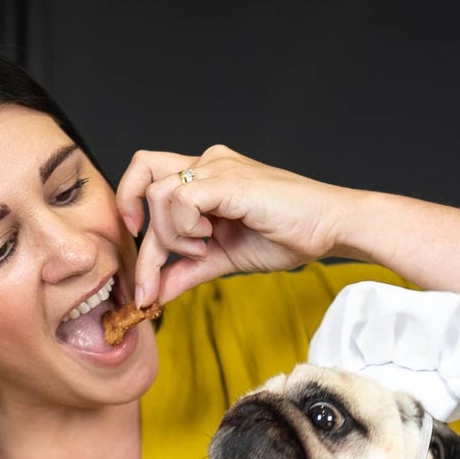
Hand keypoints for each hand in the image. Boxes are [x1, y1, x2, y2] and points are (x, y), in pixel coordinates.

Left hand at [117, 145, 356, 307]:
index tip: (135, 241)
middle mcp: (208, 164)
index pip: (149, 179)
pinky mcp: (229, 180)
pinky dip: (186, 229)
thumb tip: (154, 294)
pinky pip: (181, 199)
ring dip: (172, 236)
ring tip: (204, 249)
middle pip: (145, 180)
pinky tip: (209, 241)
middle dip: (145, 242)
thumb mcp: (223, 260)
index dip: (130, 207)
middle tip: (149, 282)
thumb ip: (187, 271)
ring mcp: (218, 168)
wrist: (329, 229)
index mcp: (206, 176)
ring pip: (160, 195)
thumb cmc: (286, 236)